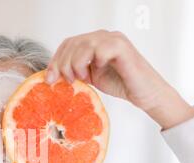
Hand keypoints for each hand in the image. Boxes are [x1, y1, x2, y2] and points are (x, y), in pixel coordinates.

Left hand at [46, 30, 193, 129]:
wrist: (144, 94)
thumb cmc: (120, 84)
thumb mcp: (90, 77)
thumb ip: (74, 71)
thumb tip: (50, 76)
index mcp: (94, 41)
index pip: (68, 44)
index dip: (55, 60)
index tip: (49, 79)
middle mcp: (103, 36)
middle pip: (72, 43)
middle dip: (63, 64)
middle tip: (68, 80)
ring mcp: (113, 39)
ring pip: (84, 44)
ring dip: (77, 64)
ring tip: (84, 78)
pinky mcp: (122, 47)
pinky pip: (100, 49)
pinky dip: (95, 62)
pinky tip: (98, 71)